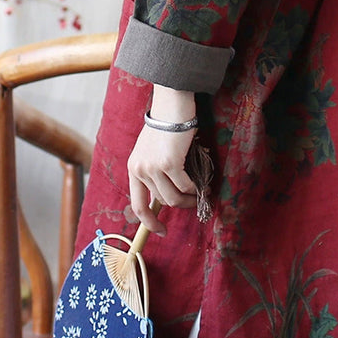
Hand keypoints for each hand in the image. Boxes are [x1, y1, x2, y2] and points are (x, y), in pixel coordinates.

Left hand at [126, 86, 197, 235]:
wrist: (171, 106)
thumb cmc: (165, 125)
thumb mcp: (151, 151)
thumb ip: (153, 172)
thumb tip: (164, 197)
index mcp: (133, 168)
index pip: (137, 204)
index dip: (149, 222)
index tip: (161, 231)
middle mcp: (140, 169)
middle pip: (162, 202)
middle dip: (180, 205)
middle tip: (194, 202)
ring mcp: (154, 167)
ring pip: (174, 197)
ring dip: (190, 199)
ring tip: (201, 195)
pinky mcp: (170, 163)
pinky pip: (185, 185)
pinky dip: (196, 189)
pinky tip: (203, 186)